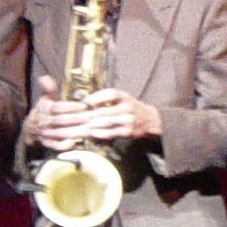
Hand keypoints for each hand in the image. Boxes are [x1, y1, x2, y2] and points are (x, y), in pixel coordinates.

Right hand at [25, 76, 80, 151]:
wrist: (29, 128)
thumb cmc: (42, 111)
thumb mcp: (44, 99)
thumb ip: (48, 89)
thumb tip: (44, 76)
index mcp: (44, 109)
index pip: (57, 107)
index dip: (70, 107)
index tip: (84, 106)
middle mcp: (44, 121)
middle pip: (59, 121)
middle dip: (74, 119)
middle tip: (89, 118)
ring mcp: (45, 133)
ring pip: (59, 133)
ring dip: (73, 132)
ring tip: (87, 130)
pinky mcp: (46, 143)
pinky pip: (54, 145)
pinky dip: (62, 145)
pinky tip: (73, 143)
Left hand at [26, 76, 158, 149]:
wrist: (149, 119)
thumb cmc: (130, 106)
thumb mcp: (121, 97)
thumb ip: (106, 97)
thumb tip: (85, 100)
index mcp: (124, 97)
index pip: (110, 94)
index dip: (96, 97)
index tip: (84, 102)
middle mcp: (126, 108)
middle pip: (105, 110)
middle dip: (89, 115)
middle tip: (76, 118)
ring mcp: (127, 121)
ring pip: (106, 122)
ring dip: (92, 125)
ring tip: (80, 126)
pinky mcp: (127, 132)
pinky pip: (111, 132)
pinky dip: (101, 133)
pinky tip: (92, 132)